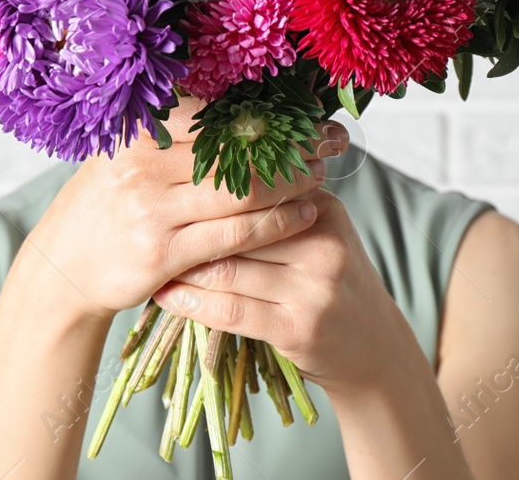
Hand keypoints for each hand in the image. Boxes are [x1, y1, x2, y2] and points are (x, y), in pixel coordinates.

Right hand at [26, 97, 329, 322]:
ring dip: (292, 182)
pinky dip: (277, 223)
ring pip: (242, 192)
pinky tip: (304, 214)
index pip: (216, 113)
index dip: (268, 109)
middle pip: (236, 148)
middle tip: (331, 138)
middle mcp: (143, 167)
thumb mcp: (128, 156)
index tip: (309, 107)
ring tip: (322, 173)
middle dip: (292, 142)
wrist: (63, 266)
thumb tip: (240, 107)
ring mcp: (152, 212)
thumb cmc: (106, 205)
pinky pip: (235, 236)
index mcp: (138, 134)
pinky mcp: (163, 255)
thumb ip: (174, 134)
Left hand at [152, 122, 410, 393]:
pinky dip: (192, 304)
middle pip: (236, 226)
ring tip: (148, 259)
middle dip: (186, 225)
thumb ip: (275, 205)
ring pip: (227, 268)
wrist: (374, 348)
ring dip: (180, 267)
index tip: (163, 181)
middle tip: (144, 219)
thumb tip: (204, 170)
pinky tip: (167, 296)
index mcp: (322, 206)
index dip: (205, 185)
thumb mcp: (317, 231)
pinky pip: (231, 310)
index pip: (253, 187)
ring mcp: (313, 288)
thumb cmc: (330, 282)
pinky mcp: (299, 329)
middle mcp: (321, 242)